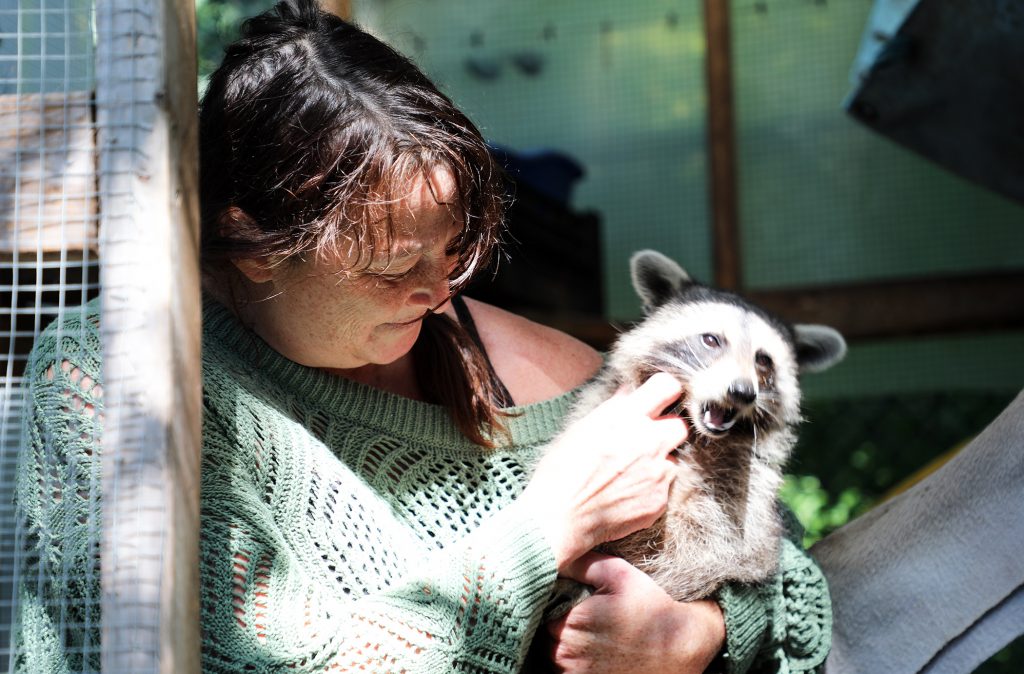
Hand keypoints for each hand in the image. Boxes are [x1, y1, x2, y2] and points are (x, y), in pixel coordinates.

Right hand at [521, 373, 686, 570]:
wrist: (559, 516)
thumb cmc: (561, 470)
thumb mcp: (582, 428)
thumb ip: (614, 409)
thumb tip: (630, 394)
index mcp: (627, 417)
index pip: (668, 387)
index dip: (666, 392)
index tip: (660, 400)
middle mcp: (648, 441)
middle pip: (680, 425)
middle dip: (666, 430)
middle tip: (647, 439)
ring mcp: (657, 472)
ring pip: (673, 458)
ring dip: (658, 462)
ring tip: (630, 472)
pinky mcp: (659, 500)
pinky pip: (665, 487)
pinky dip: (651, 488)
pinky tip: (626, 492)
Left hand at [541, 553, 725, 673]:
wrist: (681, 648)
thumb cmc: (651, 610)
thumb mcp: (622, 575)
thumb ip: (586, 564)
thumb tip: (561, 556)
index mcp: (572, 621)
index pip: (543, 606)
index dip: (557, 600)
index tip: (572, 597)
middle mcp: (567, 652)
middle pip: (546, 632)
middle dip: (558, 621)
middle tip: (582, 614)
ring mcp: (575, 673)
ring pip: (553, 654)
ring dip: (563, 643)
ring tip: (591, 633)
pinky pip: (565, 671)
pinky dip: (573, 661)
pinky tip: (595, 650)